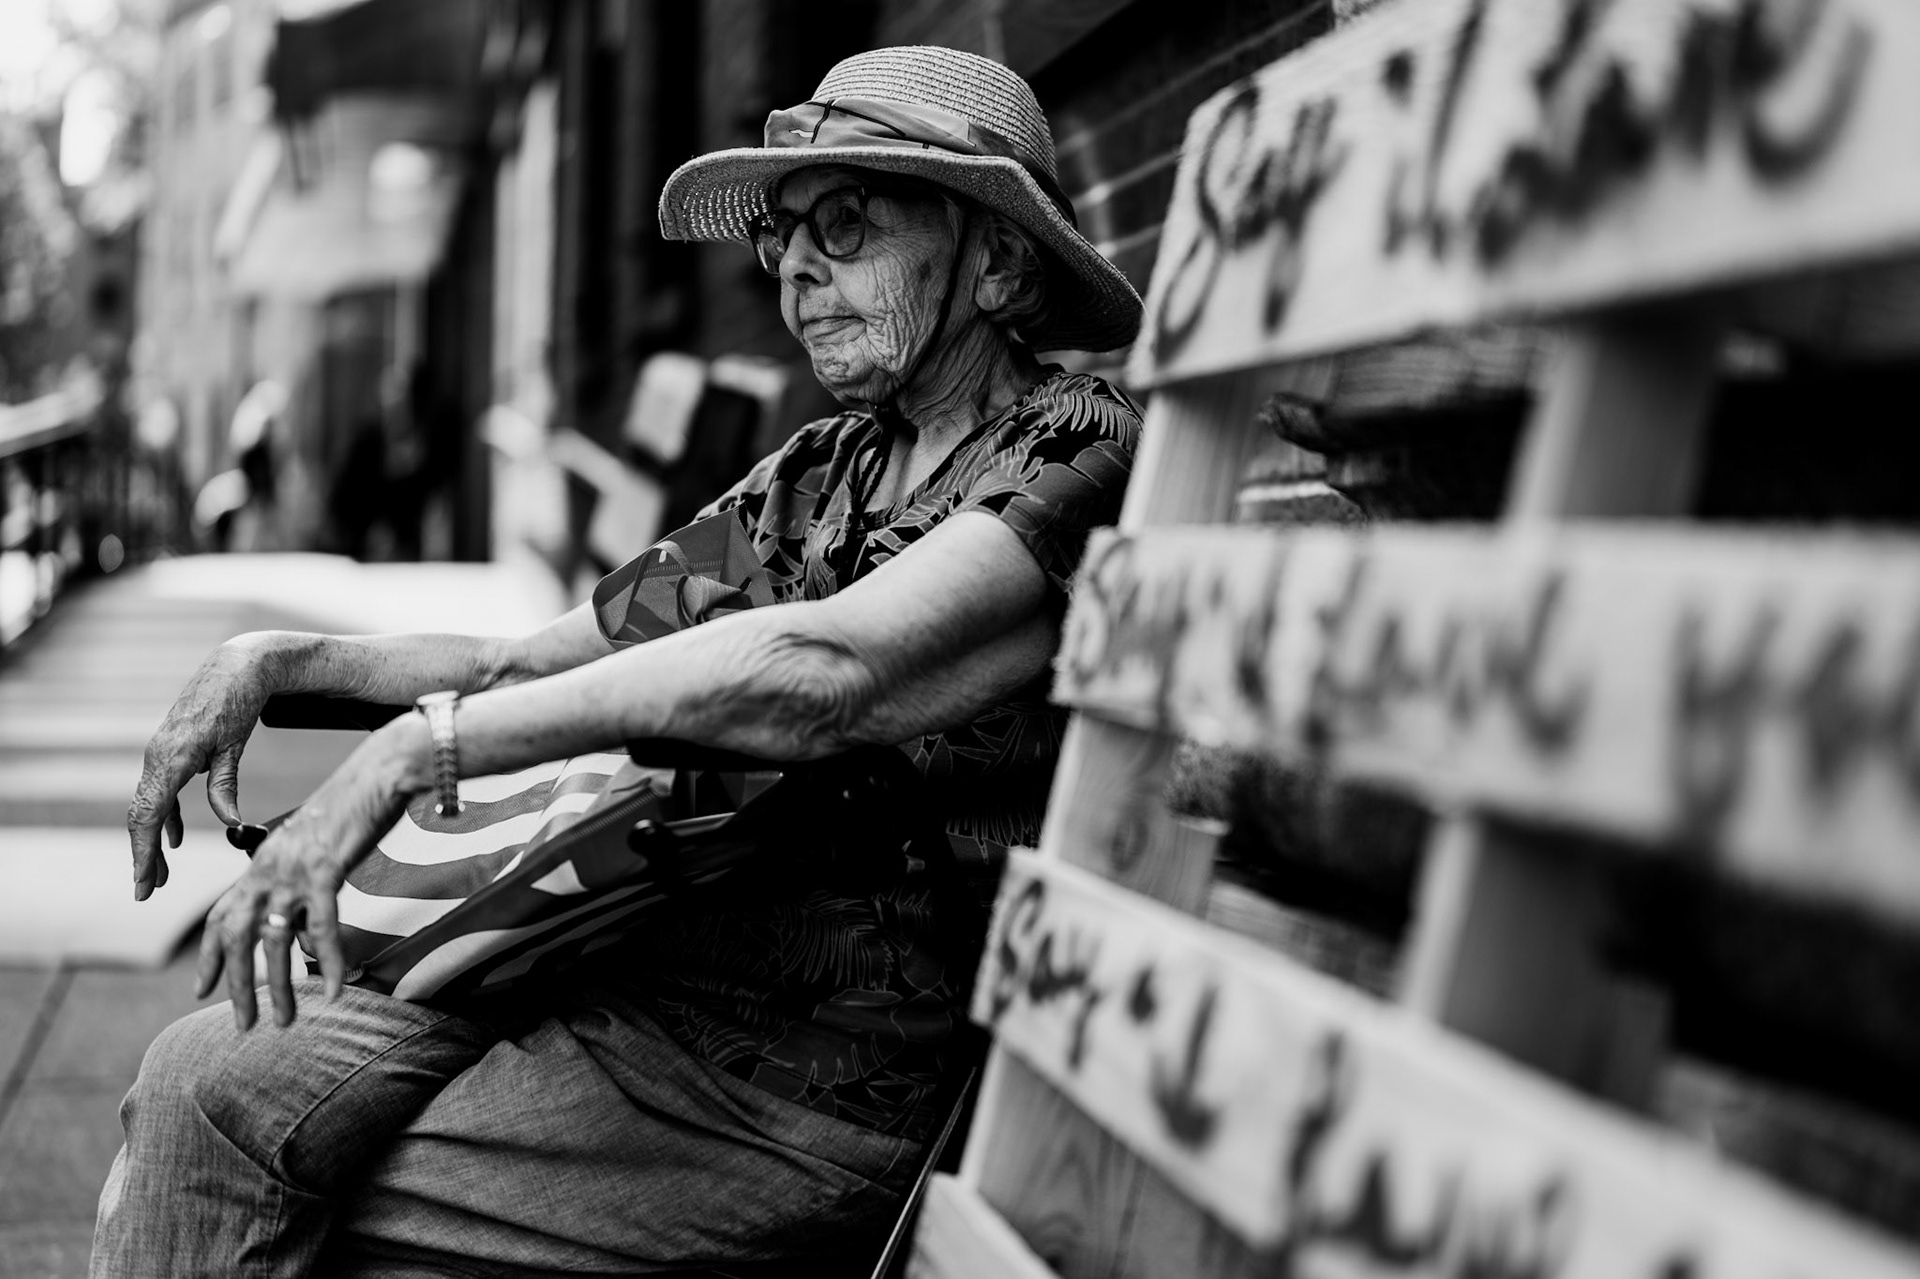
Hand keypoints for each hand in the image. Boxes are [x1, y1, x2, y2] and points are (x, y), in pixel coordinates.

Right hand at [127, 638, 281, 900]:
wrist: (234, 667)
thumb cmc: (237, 704)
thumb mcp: (235, 748)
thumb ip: (226, 789)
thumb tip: (232, 826)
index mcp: (171, 758)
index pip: (150, 815)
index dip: (145, 852)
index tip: (145, 883)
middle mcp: (157, 757)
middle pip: (142, 817)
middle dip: (143, 856)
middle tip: (148, 891)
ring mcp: (158, 753)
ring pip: (148, 806)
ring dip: (153, 841)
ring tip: (161, 875)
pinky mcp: (167, 752)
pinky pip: (160, 792)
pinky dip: (166, 817)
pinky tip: (174, 838)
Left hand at [196, 727, 420, 1028]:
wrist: (380, 772)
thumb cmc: (356, 806)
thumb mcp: (314, 845)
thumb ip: (301, 880)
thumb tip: (304, 921)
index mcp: (263, 862)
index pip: (222, 914)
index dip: (209, 955)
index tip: (201, 989)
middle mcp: (268, 869)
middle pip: (237, 936)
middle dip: (236, 985)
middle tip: (242, 1024)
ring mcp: (294, 871)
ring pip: (275, 941)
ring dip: (278, 988)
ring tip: (284, 1021)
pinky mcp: (325, 871)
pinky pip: (322, 928)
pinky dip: (328, 963)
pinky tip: (333, 990)